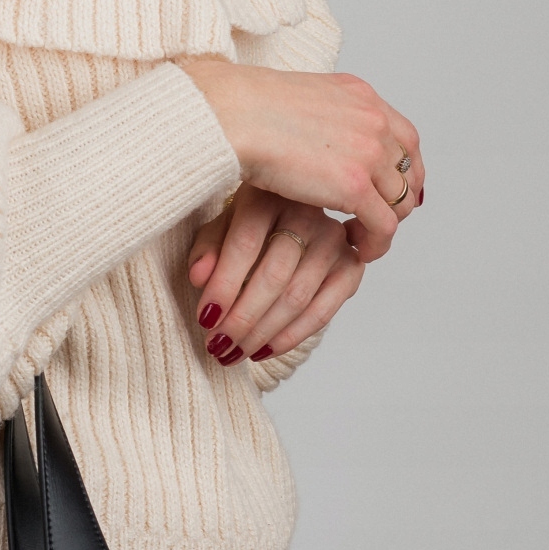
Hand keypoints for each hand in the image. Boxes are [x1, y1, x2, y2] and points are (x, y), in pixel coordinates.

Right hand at [175, 60, 422, 258]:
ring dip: (386, 223)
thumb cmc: (244, 110)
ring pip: (401, 201)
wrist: (232, 115)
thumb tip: (318, 138)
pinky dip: (377, 244)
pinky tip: (356, 250)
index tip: (386, 189)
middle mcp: (374, 121)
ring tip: (361, 237)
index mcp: (362, 96)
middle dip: (397, 198)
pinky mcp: (355, 186)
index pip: (404, 138)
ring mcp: (369, 153)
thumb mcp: (298, 100)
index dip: (401, 169)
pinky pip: (385, 226)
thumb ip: (321, 118)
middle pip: (409, 170)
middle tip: (376, 218)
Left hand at [187, 186, 363, 364]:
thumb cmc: (248, 226)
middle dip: (242, 318)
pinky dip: (290, 337)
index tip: (205, 318)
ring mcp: (333, 240)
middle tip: (217, 345)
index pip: (245, 244)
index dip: (224, 286)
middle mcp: (307, 213)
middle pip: (273, 276)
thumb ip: (207, 249)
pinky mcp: (350, 265)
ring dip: (263, 333)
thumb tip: (198, 277)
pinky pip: (321, 311)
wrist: (291, 220)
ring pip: (296, 298)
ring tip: (234, 353)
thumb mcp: (221, 228)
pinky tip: (264, 350)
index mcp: (269, 196)